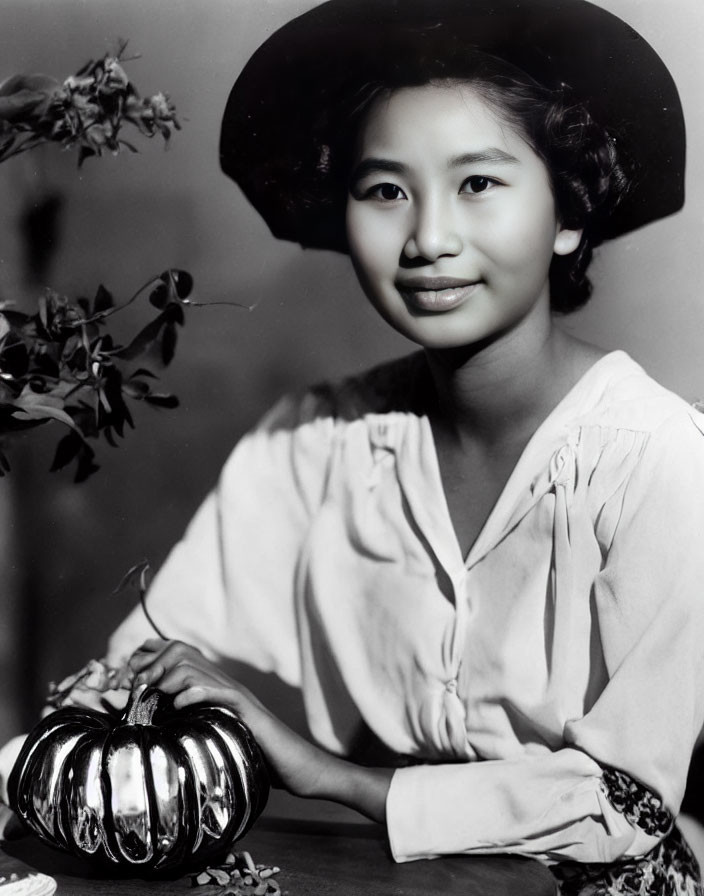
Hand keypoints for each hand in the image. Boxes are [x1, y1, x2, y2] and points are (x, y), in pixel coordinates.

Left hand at [128, 639, 392, 821]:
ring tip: (157, 698)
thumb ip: (189, 722)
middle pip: (182, 651)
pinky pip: (220, 691)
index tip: (130, 675)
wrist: (294, 765)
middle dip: (153, 665)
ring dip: (169, 679)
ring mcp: (236, 694)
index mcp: (212, 686)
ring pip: (195, 668)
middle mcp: (223, 683)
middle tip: (138, 689)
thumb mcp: (212, 734)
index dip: (150, 656)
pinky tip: (181, 706)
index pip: (178, 652)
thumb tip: (154, 722)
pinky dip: (196, 693)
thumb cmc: (254, 755)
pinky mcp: (248, 710)